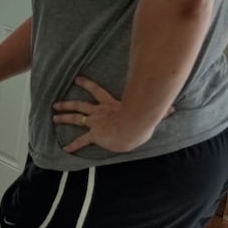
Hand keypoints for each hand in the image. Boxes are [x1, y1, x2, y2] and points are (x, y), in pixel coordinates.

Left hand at [53, 76, 168, 153]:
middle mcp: (100, 112)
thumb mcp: (149, 112)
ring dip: (64, 117)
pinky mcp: (96, 134)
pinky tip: (65, 149)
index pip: (97, 91)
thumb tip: (174, 109)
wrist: (133, 127)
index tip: (77, 79)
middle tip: (56, 103)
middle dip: (67, 104)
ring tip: (53, 116)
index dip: (86, 84)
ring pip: (76, 118)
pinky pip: (82, 140)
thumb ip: (160, 111)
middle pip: (80, 105)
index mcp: (111, 104)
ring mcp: (96, 122)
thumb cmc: (142, 118)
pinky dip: (73, 145)